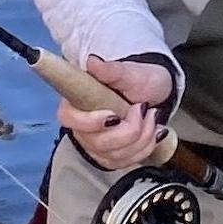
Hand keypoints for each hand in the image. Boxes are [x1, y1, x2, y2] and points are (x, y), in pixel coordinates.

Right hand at [58, 51, 174, 170]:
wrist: (154, 93)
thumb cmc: (137, 80)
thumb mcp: (129, 72)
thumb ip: (111, 70)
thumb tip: (93, 61)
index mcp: (78, 102)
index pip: (68, 119)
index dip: (88, 122)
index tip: (114, 116)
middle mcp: (83, 128)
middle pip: (97, 143)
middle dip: (128, 130)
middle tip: (143, 108)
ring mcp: (97, 146)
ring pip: (115, 155)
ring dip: (142, 136)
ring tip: (151, 115)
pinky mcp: (112, 158)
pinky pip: (128, 161)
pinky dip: (146, 146)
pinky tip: (154, 130)